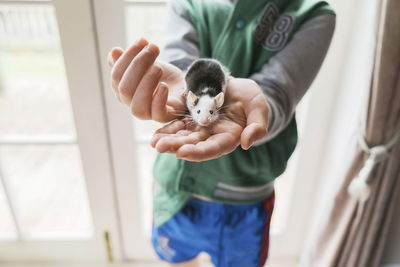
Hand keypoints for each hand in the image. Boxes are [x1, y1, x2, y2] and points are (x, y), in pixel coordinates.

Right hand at [107, 38, 186, 121]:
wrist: (183, 84)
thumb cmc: (161, 75)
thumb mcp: (145, 63)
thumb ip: (128, 60)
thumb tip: (114, 52)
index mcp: (122, 90)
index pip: (116, 76)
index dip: (127, 57)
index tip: (143, 41)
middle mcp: (131, 104)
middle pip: (125, 89)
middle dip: (138, 65)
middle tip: (154, 48)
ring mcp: (148, 113)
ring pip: (137, 107)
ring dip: (146, 84)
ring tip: (158, 68)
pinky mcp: (165, 116)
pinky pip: (157, 115)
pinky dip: (159, 100)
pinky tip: (163, 86)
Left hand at [151, 78, 268, 160]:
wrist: (237, 86)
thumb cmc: (250, 98)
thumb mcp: (259, 107)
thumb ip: (257, 126)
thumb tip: (247, 144)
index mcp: (228, 137)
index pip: (213, 148)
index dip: (198, 151)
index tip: (182, 153)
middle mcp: (211, 137)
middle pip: (193, 145)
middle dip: (176, 147)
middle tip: (160, 147)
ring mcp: (199, 128)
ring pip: (182, 137)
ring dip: (168, 141)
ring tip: (154, 143)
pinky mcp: (190, 119)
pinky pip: (176, 126)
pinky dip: (166, 131)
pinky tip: (154, 135)